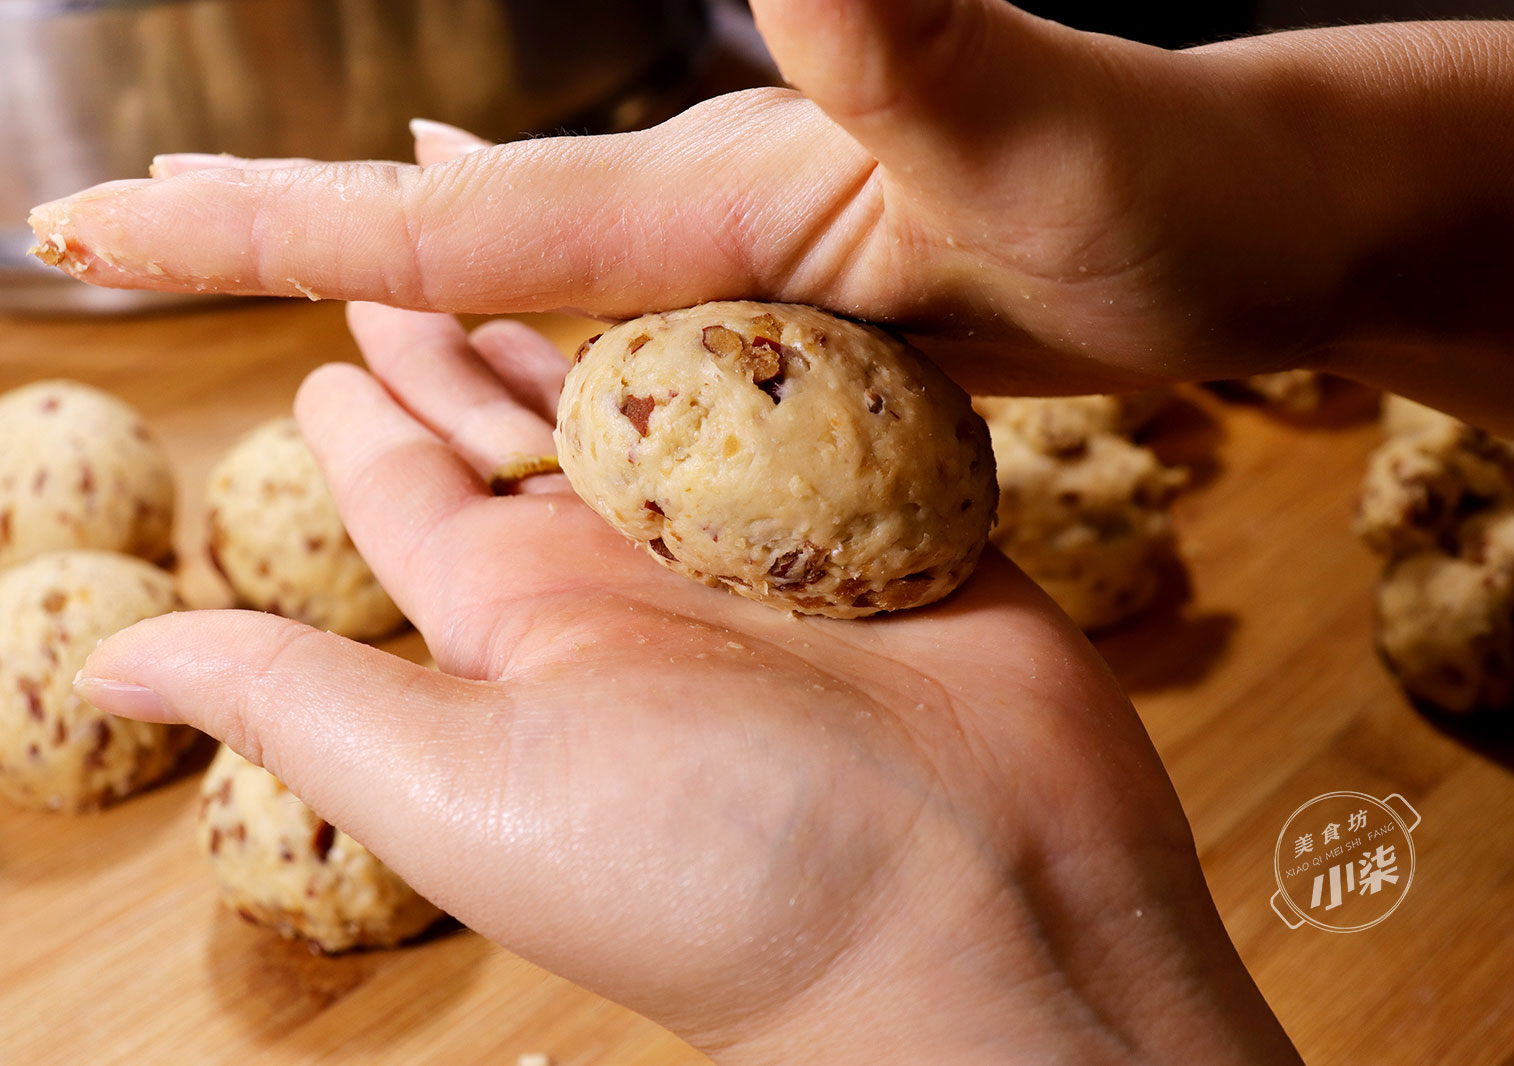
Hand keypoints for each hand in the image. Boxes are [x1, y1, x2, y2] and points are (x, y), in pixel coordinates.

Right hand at [26, 0, 1350, 396]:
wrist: (1244, 225)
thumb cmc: (1166, 190)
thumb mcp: (1033, 120)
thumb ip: (895, 22)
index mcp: (709, 194)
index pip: (454, 219)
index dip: (276, 221)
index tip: (107, 219)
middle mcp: (701, 218)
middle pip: (448, 241)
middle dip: (270, 233)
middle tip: (104, 228)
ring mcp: (742, 271)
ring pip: (519, 287)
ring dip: (374, 275)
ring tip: (241, 257)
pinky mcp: (790, 319)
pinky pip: (614, 336)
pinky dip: (517, 324)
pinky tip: (483, 312)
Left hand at [77, 301, 1299, 1064]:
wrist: (982, 914)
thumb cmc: (718, 881)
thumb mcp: (466, 791)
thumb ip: (301, 703)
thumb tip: (106, 664)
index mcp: (526, 625)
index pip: (418, 481)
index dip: (369, 393)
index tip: (339, 312)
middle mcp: (637, 579)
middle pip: (538, 415)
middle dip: (482, 325)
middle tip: (443, 214)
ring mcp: (767, 542)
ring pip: (676, 390)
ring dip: (631, 307)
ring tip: (579, 215)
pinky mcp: (889, 515)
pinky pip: (824, 397)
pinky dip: (791, 334)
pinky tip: (757, 266)